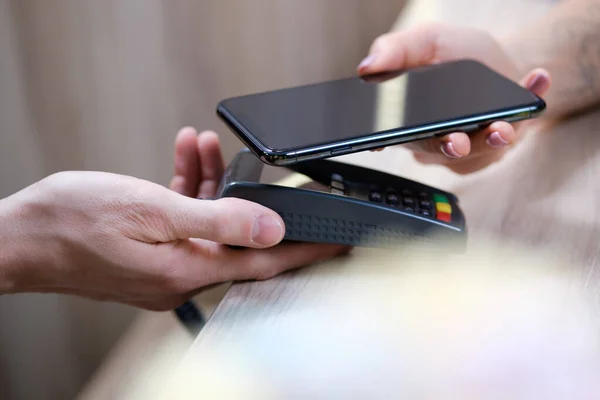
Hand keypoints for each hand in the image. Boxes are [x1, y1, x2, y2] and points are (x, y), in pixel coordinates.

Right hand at [0, 129, 348, 309]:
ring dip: (209, 182)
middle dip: (246, 196)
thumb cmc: (71, 224)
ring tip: (200, 146)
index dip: (305, 250)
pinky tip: (182, 159)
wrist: (18, 236)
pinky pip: (182, 221)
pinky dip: (186, 191)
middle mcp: (181, 274)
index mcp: (187, 271)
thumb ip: (219, 220)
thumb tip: (272, 229)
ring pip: (207, 221)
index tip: (336, 243)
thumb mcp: (154, 211)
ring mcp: (165, 265)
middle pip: (237, 236)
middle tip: (253, 167)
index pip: (266, 263)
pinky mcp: (150, 252)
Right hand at [357, 22, 551, 173]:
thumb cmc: (456, 53)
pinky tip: (537, 79)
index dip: (386, 141)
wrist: (497, 61)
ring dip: (491, 137)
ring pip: (475, 153)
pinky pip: (512, 134)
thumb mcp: (424, 41)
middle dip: (448, 146)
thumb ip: (396, 49)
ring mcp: (467, 148)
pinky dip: (528, 102)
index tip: (383, 143)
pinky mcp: (497, 147)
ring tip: (502, 124)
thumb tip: (367, 67)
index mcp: (409, 119)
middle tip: (456, 142)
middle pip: (436, 149)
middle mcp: (434, 139)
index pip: (393, 133)